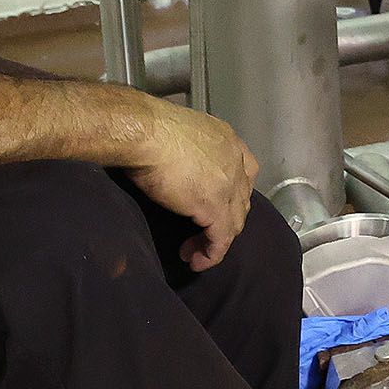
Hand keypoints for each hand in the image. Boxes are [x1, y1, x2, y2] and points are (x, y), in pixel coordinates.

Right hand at [118, 97, 260, 268]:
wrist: (144, 133)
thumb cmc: (147, 128)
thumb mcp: (177, 135)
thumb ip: (187, 152)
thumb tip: (173, 164)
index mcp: (227, 140)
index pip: (244, 171)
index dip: (231, 192)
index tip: (211, 204)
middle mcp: (235, 161)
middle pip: (240, 199)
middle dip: (223, 219)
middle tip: (199, 232)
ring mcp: (229, 185)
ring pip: (233, 222)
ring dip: (215, 240)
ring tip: (193, 252)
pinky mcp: (215, 207)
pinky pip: (221, 239)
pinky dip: (211, 254)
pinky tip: (196, 261)